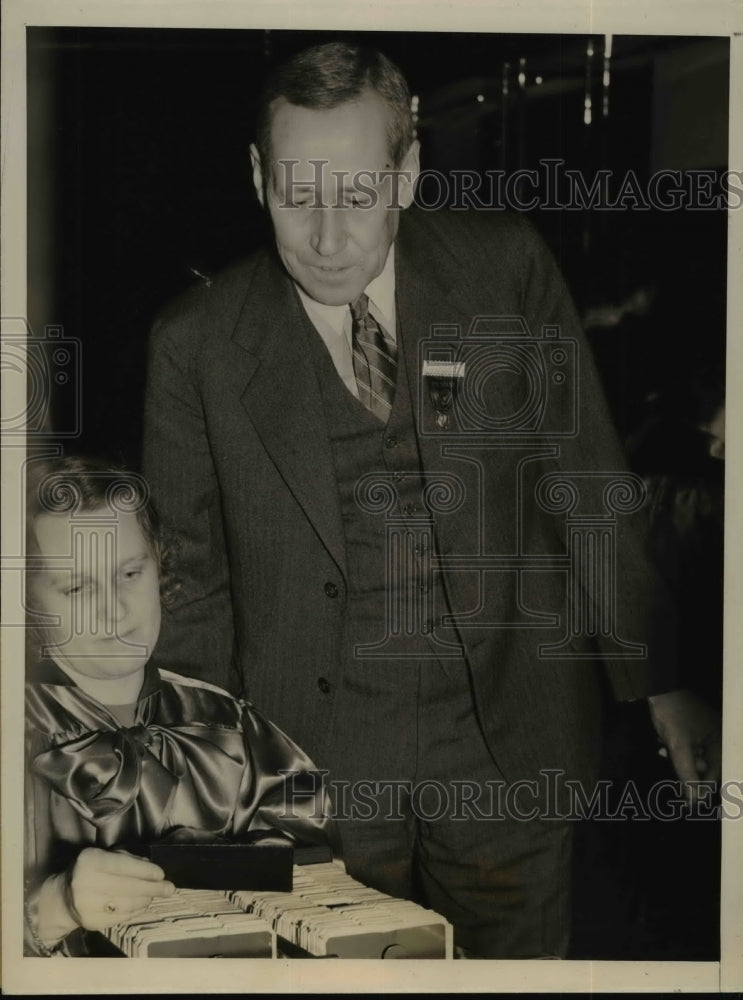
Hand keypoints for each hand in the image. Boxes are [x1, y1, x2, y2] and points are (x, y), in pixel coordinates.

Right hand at [35, 848, 175, 943]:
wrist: (63, 898)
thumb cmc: (90, 871)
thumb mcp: (104, 856)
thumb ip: (126, 859)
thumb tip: (151, 868)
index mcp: (90, 861)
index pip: (122, 866)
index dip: (144, 871)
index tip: (161, 874)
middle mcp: (85, 883)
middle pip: (127, 887)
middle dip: (152, 888)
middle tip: (170, 889)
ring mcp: (87, 906)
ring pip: (126, 904)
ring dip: (145, 900)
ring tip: (154, 896)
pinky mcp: (91, 922)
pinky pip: (120, 917)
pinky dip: (135, 911)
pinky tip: (143, 905)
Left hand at [648, 689, 721, 802]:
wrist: (656, 688)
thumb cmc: (672, 716)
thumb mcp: (679, 747)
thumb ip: (687, 775)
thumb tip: (694, 802)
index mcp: (722, 741)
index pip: (717, 773)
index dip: (702, 786)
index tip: (689, 799)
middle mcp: (718, 737)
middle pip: (705, 766)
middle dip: (687, 768)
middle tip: (674, 760)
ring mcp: (705, 733)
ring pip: (694, 758)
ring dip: (679, 759)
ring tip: (667, 750)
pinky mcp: (692, 730)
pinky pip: (687, 748)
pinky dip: (676, 750)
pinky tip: (663, 745)